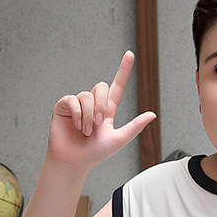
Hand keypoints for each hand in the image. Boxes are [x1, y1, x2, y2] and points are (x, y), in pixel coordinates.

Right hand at [47, 51, 155, 169]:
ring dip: (88, 116)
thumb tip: (152, 114)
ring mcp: (78, 104)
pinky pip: (72, 100)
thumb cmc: (95, 153)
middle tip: (98, 123)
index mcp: (107, 111)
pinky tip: (76, 125)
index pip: (117, 86)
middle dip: (101, 105)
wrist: (75, 161)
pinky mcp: (64, 107)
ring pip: (87, 95)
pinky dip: (77, 113)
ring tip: (85, 130)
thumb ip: (135, 126)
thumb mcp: (118, 139)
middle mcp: (93, 104)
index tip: (130, 54)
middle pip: (101, 86)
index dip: (123, 70)